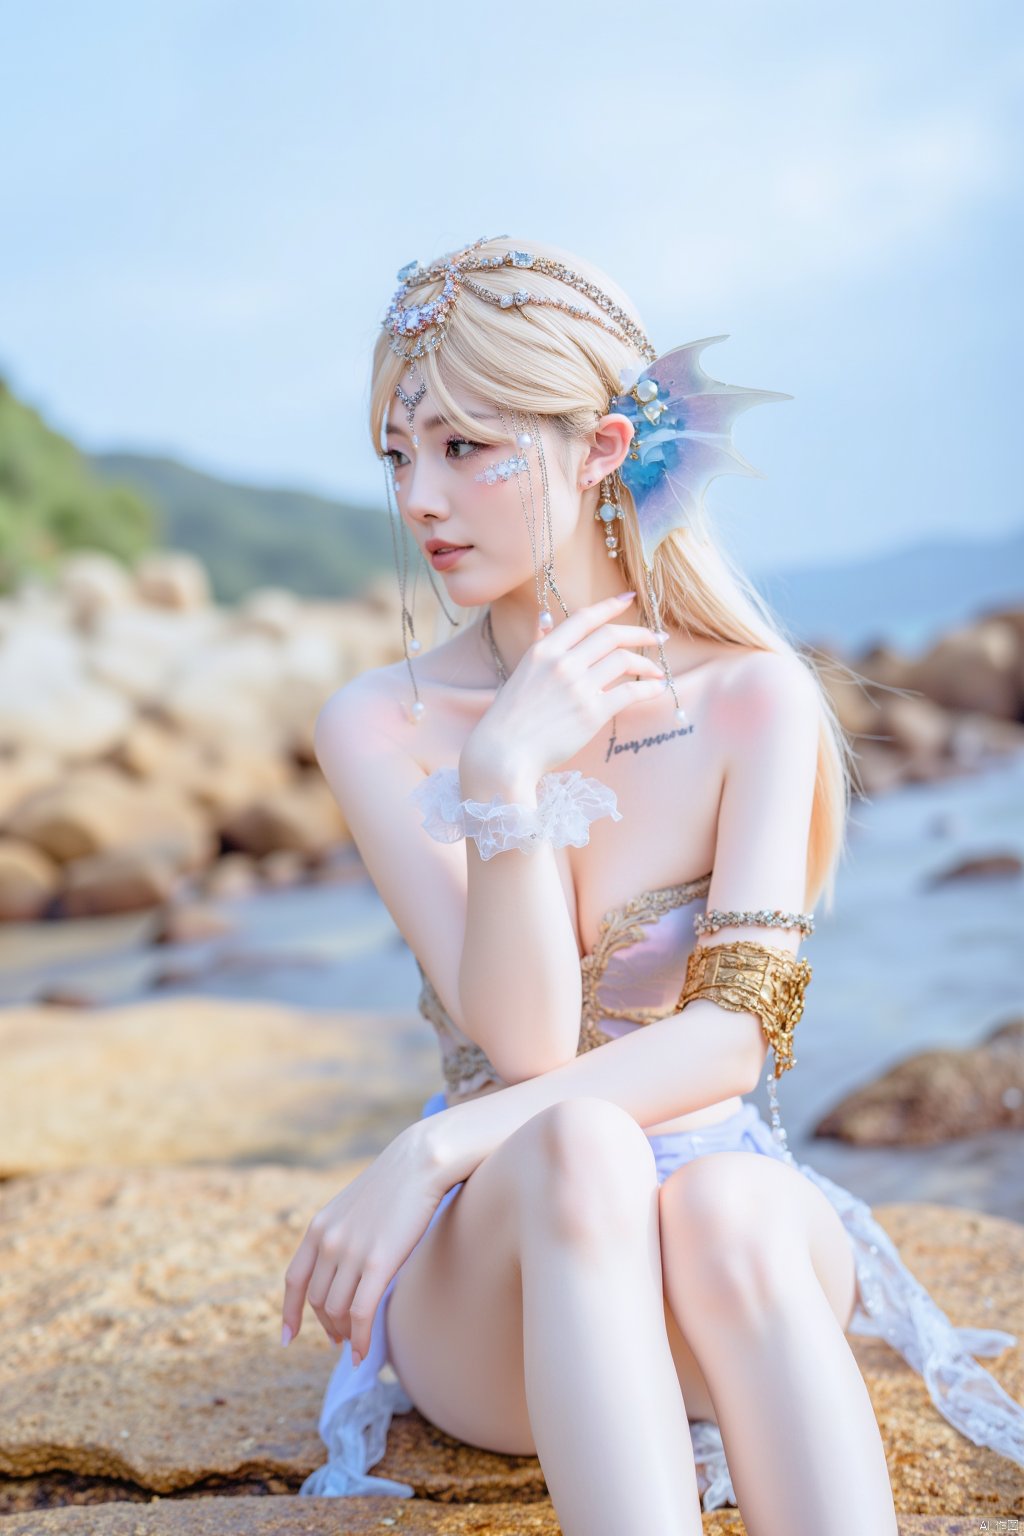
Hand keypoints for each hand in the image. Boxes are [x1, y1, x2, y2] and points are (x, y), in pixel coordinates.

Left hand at [281, 1123, 446, 1361]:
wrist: (421, 1161)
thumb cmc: (396, 1183)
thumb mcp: (354, 1206)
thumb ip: (341, 1234)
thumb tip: (341, 1267)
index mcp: (319, 1226)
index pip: (293, 1279)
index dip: (289, 1312)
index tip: (287, 1337)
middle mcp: (328, 1241)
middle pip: (317, 1300)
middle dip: (326, 1325)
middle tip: (338, 1338)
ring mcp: (352, 1252)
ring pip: (337, 1310)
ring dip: (345, 1334)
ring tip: (354, 1344)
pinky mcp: (379, 1262)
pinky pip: (361, 1314)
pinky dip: (360, 1340)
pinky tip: (363, 1354)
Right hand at [464, 592, 667, 781]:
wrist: (504, 754)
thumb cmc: (510, 717)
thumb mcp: (521, 672)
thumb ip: (538, 644)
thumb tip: (544, 619)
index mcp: (544, 651)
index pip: (584, 618)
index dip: (610, 605)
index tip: (629, 598)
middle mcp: (562, 663)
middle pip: (611, 635)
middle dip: (640, 634)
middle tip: (658, 638)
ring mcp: (578, 687)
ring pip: (623, 660)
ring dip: (647, 664)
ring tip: (656, 671)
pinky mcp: (592, 713)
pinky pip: (630, 692)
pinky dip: (649, 688)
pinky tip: (657, 688)